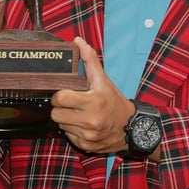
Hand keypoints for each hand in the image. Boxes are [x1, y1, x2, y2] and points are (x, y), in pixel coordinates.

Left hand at [51, 38, 134, 154]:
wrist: (133, 129)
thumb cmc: (115, 102)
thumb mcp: (104, 81)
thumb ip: (90, 61)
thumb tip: (78, 42)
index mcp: (94, 102)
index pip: (60, 98)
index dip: (59, 95)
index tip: (65, 93)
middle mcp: (90, 121)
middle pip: (56, 114)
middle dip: (60, 108)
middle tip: (70, 104)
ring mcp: (87, 136)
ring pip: (60, 125)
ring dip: (66, 119)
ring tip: (77, 114)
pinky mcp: (86, 146)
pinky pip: (68, 136)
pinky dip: (72, 130)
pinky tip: (82, 125)